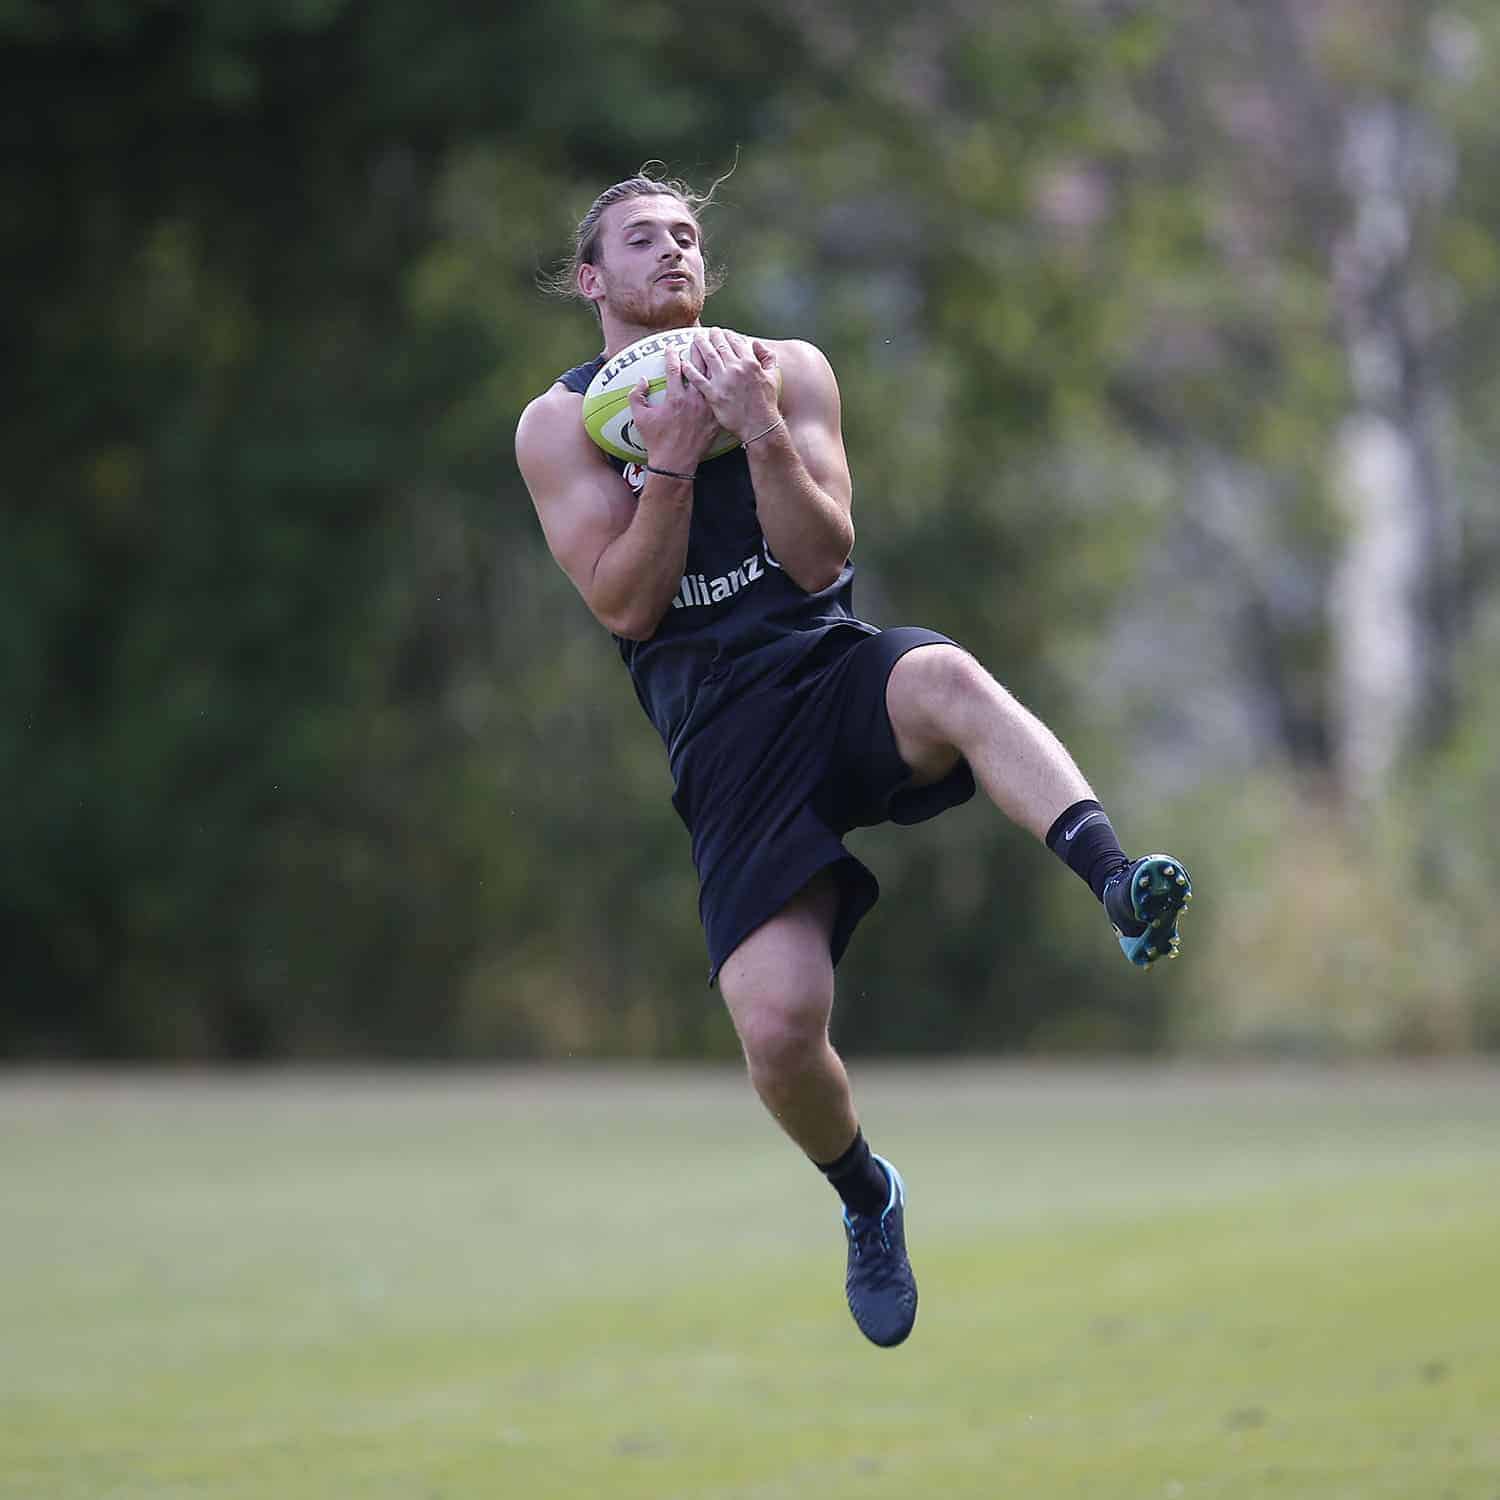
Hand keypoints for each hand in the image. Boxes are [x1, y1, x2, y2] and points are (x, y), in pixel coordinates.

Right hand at [628, 347, 721, 471]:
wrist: (675, 463)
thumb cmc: (657, 441)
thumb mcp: (640, 418)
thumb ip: (636, 396)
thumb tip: (642, 380)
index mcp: (675, 398)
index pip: (675, 368)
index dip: (672, 355)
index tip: (670, 347)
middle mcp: (693, 400)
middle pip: (699, 368)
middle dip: (698, 351)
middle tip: (698, 340)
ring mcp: (707, 409)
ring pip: (714, 380)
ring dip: (714, 364)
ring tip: (715, 352)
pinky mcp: (715, 418)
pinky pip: (722, 398)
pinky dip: (724, 386)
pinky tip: (726, 377)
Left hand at [681, 329, 779, 442]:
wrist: (760, 426)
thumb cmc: (767, 403)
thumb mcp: (772, 376)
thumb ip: (767, 357)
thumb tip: (756, 343)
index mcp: (750, 363)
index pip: (735, 342)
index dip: (727, 335)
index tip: (721, 332)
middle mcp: (735, 369)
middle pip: (720, 346)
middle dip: (711, 336)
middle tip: (705, 332)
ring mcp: (723, 381)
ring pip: (708, 358)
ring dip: (700, 346)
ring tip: (695, 340)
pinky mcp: (714, 395)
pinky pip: (698, 379)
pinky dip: (690, 370)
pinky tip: (683, 363)